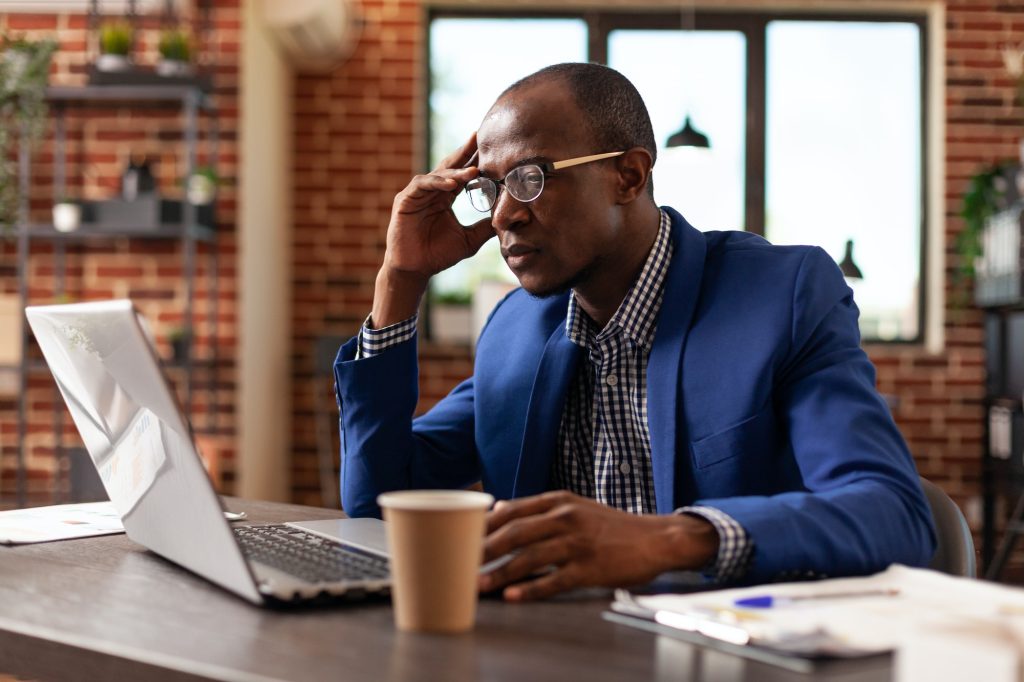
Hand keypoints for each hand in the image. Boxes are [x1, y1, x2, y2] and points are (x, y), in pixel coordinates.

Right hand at [371, 134, 495, 325]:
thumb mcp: (470, 240)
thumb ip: (486, 227)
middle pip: (451, 165)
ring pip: (439, 174)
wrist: (415, 271)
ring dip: (457, 171)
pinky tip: (453, 183)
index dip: (476, 161)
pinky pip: (423, 184)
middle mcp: (432, 191)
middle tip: (481, 137)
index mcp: (445, 196)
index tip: (494, 149)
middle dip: (466, 151)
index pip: (463, 173)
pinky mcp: (405, 200)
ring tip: (475, 169)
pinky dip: (438, 182)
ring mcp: (417, 193)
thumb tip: (510, 219)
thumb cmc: (438, 255)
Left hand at [478, 491, 719, 601]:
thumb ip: (537, 508)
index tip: (459, 536)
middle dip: (483, 550)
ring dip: (500, 572)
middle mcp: (565, 518)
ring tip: (478, 585)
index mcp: (558, 501)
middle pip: (515, 532)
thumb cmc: (611, 526)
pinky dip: (531, 588)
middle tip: (459, 563)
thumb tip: (497, 508)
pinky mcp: (590, 567)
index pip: (511, 509)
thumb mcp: (574, 506)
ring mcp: (578, 543)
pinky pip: (554, 580)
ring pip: (530, 557)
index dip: (483, 525)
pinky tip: (513, 596)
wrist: (656, 538)